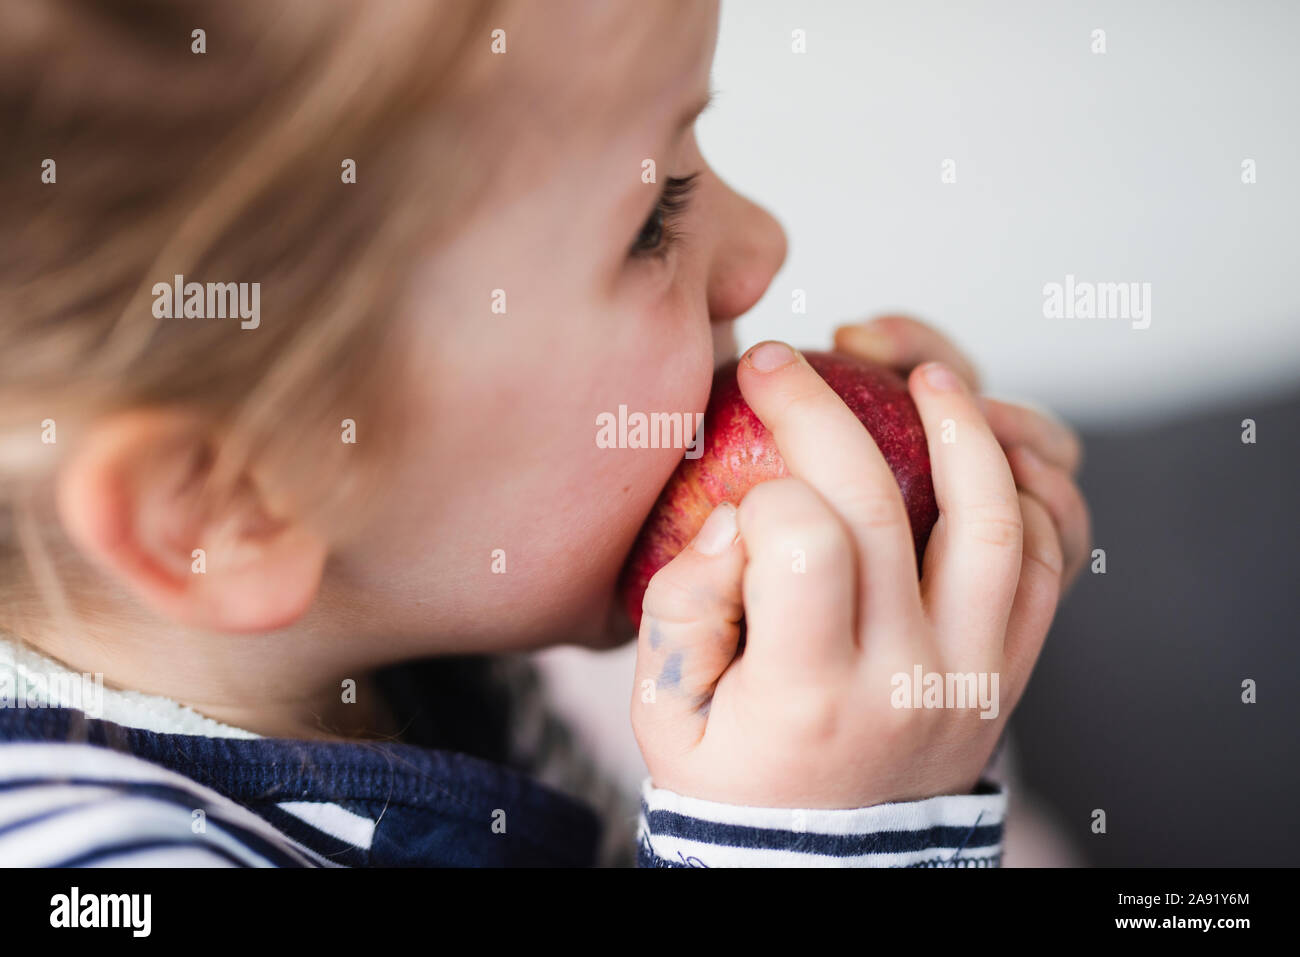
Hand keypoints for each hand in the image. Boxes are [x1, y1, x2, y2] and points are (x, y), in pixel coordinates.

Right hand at [631, 329, 1085, 808]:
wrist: (826, 859)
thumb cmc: (733, 774)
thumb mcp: (665, 713)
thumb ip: (682, 611)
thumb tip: (737, 517)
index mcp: (812, 693)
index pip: (806, 544)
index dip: (766, 487)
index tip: (739, 485)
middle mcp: (911, 679)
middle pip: (889, 505)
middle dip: (824, 409)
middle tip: (778, 362)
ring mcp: (977, 672)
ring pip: (999, 523)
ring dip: (965, 428)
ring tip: (921, 374)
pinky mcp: (1011, 667)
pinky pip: (1048, 563)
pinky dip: (1030, 492)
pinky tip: (985, 450)